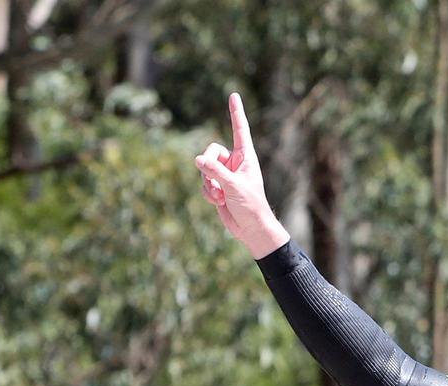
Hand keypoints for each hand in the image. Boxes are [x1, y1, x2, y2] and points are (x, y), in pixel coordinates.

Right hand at [193, 93, 289, 259]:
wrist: (250, 229)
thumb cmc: (250, 205)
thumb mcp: (233, 186)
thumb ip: (215, 171)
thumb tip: (197, 159)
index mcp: (245, 156)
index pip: (240, 129)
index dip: (235, 112)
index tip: (233, 95)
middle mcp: (234, 162)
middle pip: (212, 151)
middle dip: (208, 166)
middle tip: (214, 182)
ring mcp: (225, 175)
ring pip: (204, 169)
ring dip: (208, 184)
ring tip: (219, 197)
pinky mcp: (218, 187)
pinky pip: (204, 183)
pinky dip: (207, 193)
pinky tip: (218, 203)